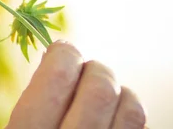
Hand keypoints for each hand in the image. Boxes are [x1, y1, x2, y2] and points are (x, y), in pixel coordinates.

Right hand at [7, 41, 146, 128]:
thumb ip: (31, 101)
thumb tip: (55, 53)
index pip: (58, 77)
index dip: (63, 54)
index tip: (61, 51)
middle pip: (100, 88)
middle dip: (93, 70)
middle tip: (82, 74)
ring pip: (132, 109)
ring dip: (118, 93)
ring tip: (100, 98)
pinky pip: (141, 128)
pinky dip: (129, 115)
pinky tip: (112, 120)